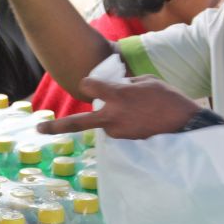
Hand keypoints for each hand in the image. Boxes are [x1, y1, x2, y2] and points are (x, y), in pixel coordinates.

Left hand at [36, 76, 200, 139]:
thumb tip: (113, 88)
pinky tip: (139, 120)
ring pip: (102, 122)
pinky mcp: (124, 142)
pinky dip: (121, 124)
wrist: (185, 124)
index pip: (88, 86)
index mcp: (117, 95)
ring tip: (137, 112)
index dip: (89, 84)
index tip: (90, 84)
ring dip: (111, 116)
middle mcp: (112, 116)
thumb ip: (124, 84)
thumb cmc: (168, 98)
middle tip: (38, 130)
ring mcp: (117, 132)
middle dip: (56, 127)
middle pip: (78, 122)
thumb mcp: (146, 81)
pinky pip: (115, 129)